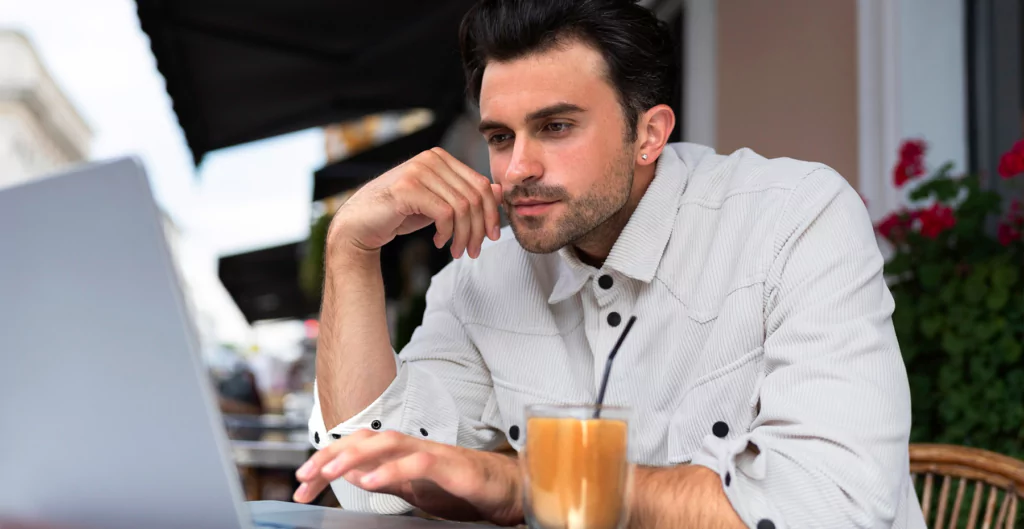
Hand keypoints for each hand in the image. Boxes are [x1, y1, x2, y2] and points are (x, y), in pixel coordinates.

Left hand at [293, 429, 522, 524]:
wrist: (504, 489)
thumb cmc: (459, 486)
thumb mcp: (412, 488)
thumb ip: (383, 479)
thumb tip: (352, 474)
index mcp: (401, 452)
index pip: (357, 447)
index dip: (327, 459)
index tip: (302, 481)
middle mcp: (413, 446)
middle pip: (366, 439)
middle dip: (331, 454)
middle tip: (304, 476)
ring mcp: (432, 453)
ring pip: (388, 443)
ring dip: (355, 455)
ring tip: (330, 472)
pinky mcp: (450, 467)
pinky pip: (417, 464)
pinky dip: (392, 471)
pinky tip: (370, 482)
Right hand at [329, 147, 502, 259]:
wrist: (360, 224)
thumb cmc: (400, 213)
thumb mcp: (439, 205)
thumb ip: (465, 195)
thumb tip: (499, 190)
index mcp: (440, 158)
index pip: (480, 184)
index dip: (491, 213)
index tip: (490, 236)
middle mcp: (431, 159)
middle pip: (475, 196)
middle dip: (479, 228)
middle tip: (473, 251)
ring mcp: (418, 171)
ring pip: (462, 207)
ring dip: (463, 235)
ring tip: (456, 251)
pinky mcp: (408, 188)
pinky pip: (445, 214)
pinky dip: (447, 233)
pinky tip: (438, 242)